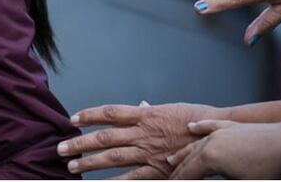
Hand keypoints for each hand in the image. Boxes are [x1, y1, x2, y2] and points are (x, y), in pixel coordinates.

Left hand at [57, 101, 225, 177]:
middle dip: (79, 142)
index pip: (109, 113)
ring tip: (71, 166)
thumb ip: (152, 112)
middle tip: (60, 148)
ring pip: (112, 156)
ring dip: (89, 162)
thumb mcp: (172, 110)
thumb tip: (141, 105)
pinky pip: (132, 178)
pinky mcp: (159, 169)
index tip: (72, 119)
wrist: (220, 134)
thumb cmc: (197, 121)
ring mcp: (149, 151)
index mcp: (144, 115)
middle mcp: (142, 132)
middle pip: (103, 136)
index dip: (89, 115)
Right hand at [169, 120, 280, 178]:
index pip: (187, 174)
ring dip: (183, 153)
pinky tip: (192, 127)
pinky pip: (210, 126)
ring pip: (196, 143)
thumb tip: (205, 180)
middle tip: (170, 178)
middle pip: (188, 159)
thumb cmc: (268, 170)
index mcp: (210, 158)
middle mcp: (209, 143)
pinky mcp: (232, 126)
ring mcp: (220, 132)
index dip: (178, 181)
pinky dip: (200, 128)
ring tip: (172, 159)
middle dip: (177, 171)